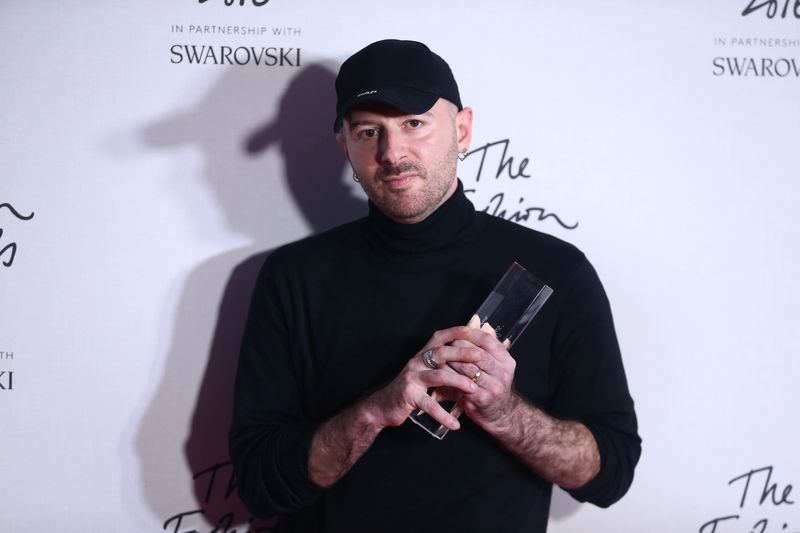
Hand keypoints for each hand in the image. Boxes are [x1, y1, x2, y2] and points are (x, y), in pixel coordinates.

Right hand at [363, 326, 484, 431]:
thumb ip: (441, 364)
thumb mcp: (424, 371)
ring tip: (474, 389)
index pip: (439, 338)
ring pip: (438, 376)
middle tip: (480, 357)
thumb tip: (467, 358)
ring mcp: (412, 378)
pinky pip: (429, 404)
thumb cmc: (410, 388)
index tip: (472, 330)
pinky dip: (443, 415)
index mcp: (423, 355)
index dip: (455, 332)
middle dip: (462, 353)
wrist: (383, 405)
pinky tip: (455, 424)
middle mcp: (417, 362)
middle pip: (441, 353)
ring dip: (458, 382)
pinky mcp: (409, 396)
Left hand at [449, 317, 519, 430]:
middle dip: (459, 347)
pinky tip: (441, 373)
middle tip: (445, 344)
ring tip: (440, 356)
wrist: (501, 415)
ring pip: (468, 368)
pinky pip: (461, 384)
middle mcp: (502, 374)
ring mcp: (493, 387)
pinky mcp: (481, 399)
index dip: (472, 334)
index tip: (458, 332)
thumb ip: (484, 349)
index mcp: (507, 362)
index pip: (489, 341)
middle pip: (477, 354)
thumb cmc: (493, 387)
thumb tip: (471, 326)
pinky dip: (450, 376)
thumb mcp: (496, 367)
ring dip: (452, 361)